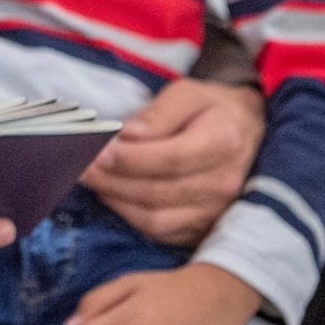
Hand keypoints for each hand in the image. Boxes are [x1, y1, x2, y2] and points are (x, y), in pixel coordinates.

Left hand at [78, 79, 262, 245]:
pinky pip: (159, 231)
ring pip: (154, 218)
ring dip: (114, 199)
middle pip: (156, 192)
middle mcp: (222, 184)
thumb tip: (127, 135)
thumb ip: (158, 113)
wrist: (247, 133)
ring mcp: (215, 212)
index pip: (170, 159)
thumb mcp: (188, 94)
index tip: (97, 150)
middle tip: (78, 165)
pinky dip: (128, 215)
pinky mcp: (203, 229)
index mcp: (222, 143)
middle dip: (110, 180)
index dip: (129, 158)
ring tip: (88, 178)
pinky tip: (111, 194)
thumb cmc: (212, 109)